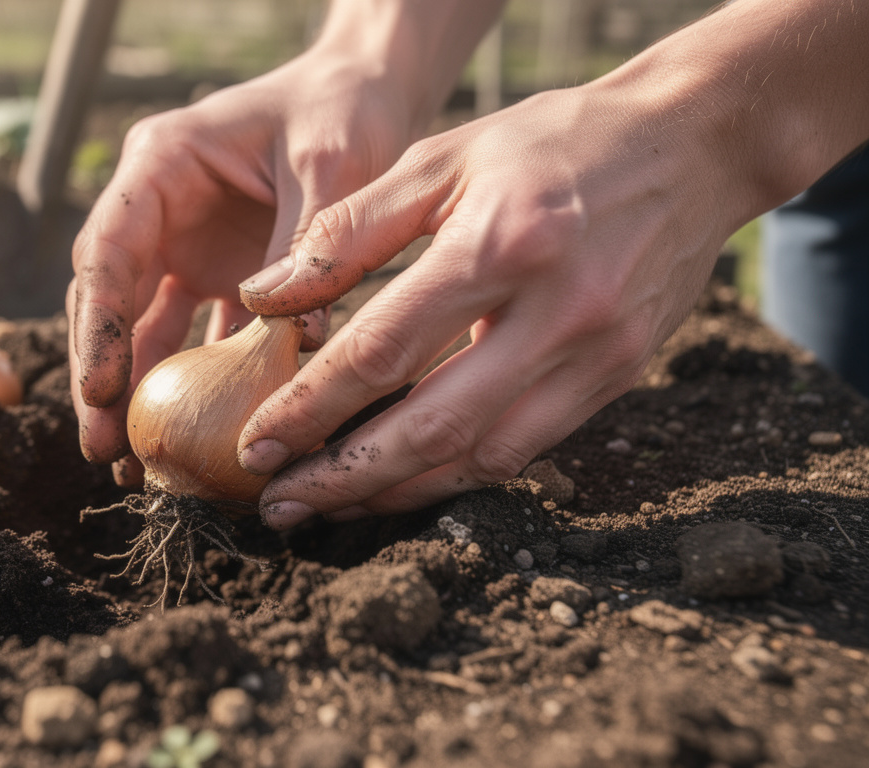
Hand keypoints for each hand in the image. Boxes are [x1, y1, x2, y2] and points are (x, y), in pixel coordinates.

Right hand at [68, 52, 420, 472]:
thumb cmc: (345, 109)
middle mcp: (159, 211)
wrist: (368, 92)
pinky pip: (195, 339)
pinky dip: (191, 387)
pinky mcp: (218, 277)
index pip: (109, 248)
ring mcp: (185, 247)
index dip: (97, 322)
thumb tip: (296, 341)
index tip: (99, 388)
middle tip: (100, 446)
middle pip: (108, 300)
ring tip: (130, 462)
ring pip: (141, 329)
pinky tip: (189, 437)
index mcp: (162, 165)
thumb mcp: (334, 161)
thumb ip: (308, 240)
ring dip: (135, 393)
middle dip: (100, 375)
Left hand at [236, 75, 778, 527]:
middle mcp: (554, 311)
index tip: (257, 446)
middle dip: (343, 478)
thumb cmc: (548, 142)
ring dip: (396, 493)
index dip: (310, 409)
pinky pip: (525, 450)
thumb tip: (261, 299)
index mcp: (498, 245)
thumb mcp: (440, 159)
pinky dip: (456, 476)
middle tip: (278, 505)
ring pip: (481, 458)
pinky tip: (402, 482)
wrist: (693, 144)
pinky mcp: (619, 377)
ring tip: (327, 507)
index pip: (382, 352)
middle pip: (430, 427)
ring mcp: (596, 354)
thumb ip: (346, 231)